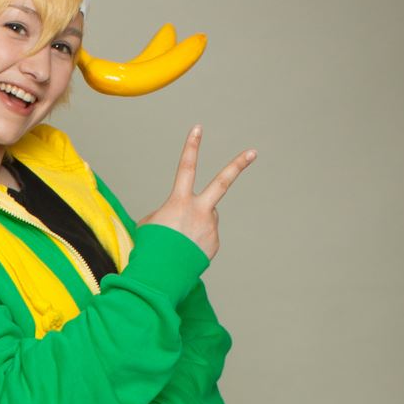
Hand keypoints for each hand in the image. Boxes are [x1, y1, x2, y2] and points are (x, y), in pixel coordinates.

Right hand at [141, 126, 255, 259]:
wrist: (161, 276)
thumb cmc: (149, 247)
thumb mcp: (149, 224)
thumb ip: (165, 214)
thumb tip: (181, 218)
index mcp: (180, 202)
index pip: (186, 168)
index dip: (191, 147)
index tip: (198, 128)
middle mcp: (200, 211)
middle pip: (222, 182)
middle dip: (238, 164)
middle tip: (253, 151)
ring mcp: (210, 227)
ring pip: (206, 216)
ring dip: (195, 223)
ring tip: (179, 241)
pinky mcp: (214, 243)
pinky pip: (206, 235)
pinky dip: (196, 240)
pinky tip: (185, 251)